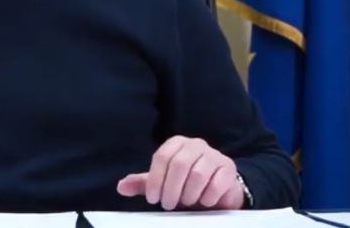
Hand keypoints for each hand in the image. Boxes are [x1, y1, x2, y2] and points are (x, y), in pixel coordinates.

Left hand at [117, 136, 244, 209]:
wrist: (218, 189)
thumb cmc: (186, 184)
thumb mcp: (163, 183)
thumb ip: (143, 184)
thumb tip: (121, 187)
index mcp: (176, 143)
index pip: (161, 157)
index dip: (154, 179)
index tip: (152, 198)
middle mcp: (195, 144)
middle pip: (178, 164)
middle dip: (170, 188)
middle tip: (167, 205)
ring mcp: (214, 155)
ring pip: (197, 173)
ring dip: (189, 194)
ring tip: (186, 203)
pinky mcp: (228, 168)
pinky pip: (217, 183)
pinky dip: (207, 196)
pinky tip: (204, 202)